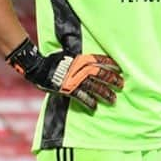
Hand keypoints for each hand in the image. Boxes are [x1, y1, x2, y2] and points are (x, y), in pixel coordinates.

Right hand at [6, 38, 122, 111]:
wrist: (38, 68)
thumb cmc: (52, 60)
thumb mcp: (67, 53)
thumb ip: (77, 57)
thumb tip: (85, 58)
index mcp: (81, 59)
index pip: (100, 60)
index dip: (111, 64)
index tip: (119, 68)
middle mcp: (81, 69)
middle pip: (102, 75)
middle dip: (113, 80)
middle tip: (121, 84)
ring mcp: (76, 80)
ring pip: (95, 87)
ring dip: (105, 93)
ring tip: (113, 99)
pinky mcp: (69, 90)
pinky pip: (83, 97)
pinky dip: (89, 102)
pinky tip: (95, 107)